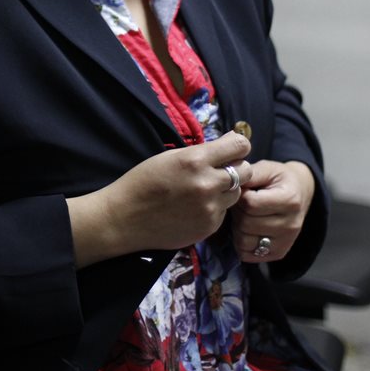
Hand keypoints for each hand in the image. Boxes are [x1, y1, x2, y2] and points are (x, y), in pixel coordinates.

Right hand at [68, 131, 252, 267]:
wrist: (124, 218)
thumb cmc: (142, 181)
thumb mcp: (170, 157)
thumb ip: (202, 152)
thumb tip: (230, 143)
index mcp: (195, 160)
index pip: (240, 146)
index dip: (238, 146)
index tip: (231, 149)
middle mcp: (208, 184)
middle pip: (245, 171)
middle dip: (237, 168)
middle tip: (220, 171)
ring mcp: (210, 208)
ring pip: (237, 193)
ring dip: (227, 189)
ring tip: (205, 190)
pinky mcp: (209, 227)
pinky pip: (224, 212)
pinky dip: (215, 207)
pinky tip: (195, 207)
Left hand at [231, 159, 314, 262]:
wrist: (299, 194)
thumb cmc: (278, 180)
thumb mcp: (267, 168)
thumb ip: (249, 174)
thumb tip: (231, 183)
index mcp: (290, 200)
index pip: (250, 204)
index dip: (239, 196)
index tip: (243, 191)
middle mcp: (291, 225)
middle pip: (246, 223)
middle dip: (237, 212)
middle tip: (241, 204)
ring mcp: (286, 242)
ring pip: (244, 241)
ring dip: (237, 228)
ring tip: (244, 216)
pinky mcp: (278, 253)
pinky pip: (247, 254)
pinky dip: (240, 243)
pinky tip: (246, 229)